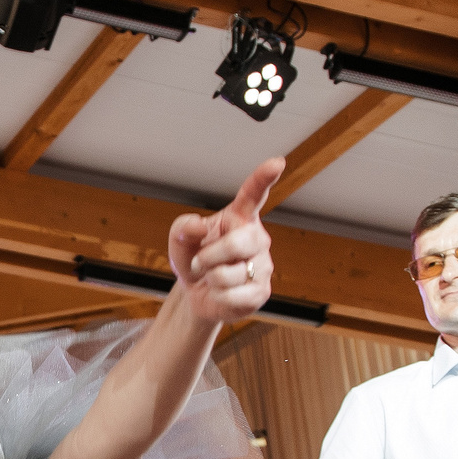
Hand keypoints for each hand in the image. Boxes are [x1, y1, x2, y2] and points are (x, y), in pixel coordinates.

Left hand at [167, 158, 285, 322]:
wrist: (199, 294)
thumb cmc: (194, 259)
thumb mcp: (180, 239)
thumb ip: (183, 226)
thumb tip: (199, 226)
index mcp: (239, 217)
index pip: (253, 194)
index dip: (264, 178)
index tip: (277, 162)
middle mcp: (257, 238)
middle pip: (238, 243)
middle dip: (210, 256)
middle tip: (200, 261)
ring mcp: (263, 265)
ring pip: (230, 273)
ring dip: (210, 277)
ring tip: (212, 277)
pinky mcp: (262, 291)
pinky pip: (232, 295)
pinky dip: (216, 296)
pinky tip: (221, 293)